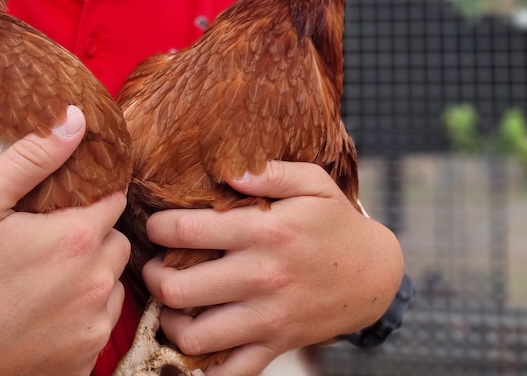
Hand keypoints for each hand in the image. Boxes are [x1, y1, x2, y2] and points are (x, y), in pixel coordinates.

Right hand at [0, 106, 129, 375]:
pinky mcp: (81, 365)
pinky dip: (80, 317)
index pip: (114, 200)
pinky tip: (39, 314)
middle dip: (91, 236)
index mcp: (75, 241)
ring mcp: (91, 330)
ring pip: (112, 285)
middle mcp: (95, 287)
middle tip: (45, 240)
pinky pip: (98, 326)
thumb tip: (77, 119)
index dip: (91, 195)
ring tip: (40, 278)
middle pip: (116, 243)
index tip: (62, 202)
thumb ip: (32, 157)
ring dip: (89, 277)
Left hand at [141, 161, 403, 375]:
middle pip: (178, 288)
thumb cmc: (335, 224)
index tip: (155, 226)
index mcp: (266, 232)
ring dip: (170, 321)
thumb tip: (228, 170)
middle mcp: (262, 277)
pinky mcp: (276, 346)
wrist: (374, 276)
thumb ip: (271, 171)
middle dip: (152, 276)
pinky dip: (203, 366)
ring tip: (171, 303)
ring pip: (194, 336)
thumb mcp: (314, 183)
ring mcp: (268, 318)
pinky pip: (230, 372)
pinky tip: (195, 341)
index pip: (186, 232)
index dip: (157, 227)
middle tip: (154, 265)